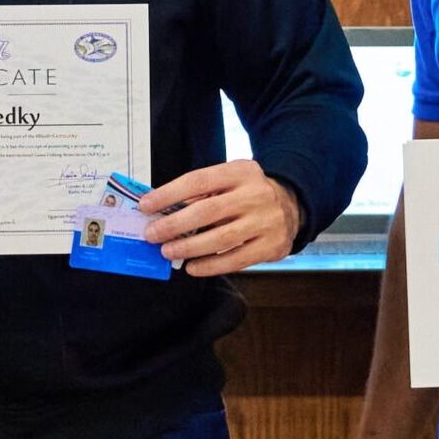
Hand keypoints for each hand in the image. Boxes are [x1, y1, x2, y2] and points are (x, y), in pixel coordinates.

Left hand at [139, 160, 301, 276]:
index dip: (169, 194)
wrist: (292, 205)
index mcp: (240, 171)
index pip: (199, 181)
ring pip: (221, 238)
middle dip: (174, 225)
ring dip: (189, 248)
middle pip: (208, 211)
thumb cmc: (247, 194)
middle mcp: (256, 194)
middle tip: (153, 234)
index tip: (146, 206)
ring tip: (169, 251)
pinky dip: (211, 266)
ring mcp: (266, 221)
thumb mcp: (229, 181)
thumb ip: (201, 193)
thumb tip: (161, 211)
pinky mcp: (272, 246)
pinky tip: (193, 267)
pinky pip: (236, 260)